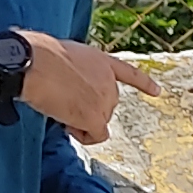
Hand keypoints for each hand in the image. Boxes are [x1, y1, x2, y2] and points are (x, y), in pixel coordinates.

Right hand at [12, 30, 160, 143]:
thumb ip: (76, 71)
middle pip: (107, 104)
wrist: (34, 63)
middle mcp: (108, 80)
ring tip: (60, 110)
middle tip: (63, 103)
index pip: (129, 74)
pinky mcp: (95, 116)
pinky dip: (86, 136)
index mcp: (102, 61)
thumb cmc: (38, 56)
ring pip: (100, 120)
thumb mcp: (66, 55)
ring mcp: (104, 99)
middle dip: (89, 107)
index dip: (144, 84)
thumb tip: (65, 84)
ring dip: (82, 121)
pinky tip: (70, 127)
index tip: (157, 92)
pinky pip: (97, 135)